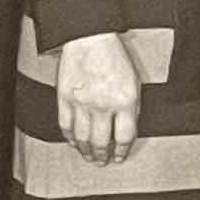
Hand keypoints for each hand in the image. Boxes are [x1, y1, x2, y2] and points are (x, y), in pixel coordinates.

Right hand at [56, 32, 142, 164]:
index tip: (119, 156)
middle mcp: (104, 105)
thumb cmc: (113, 56)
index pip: (125, 137)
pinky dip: (69, 138)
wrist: (90, 38)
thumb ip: (131, 108)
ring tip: (89, 157)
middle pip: (102, 142)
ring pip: (83, 138)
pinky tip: (74, 142)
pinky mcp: (65, 98)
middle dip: (103, 156)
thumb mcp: (134, 82)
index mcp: (125, 101)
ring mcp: (82, 103)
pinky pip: (66, 126)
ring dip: (86, 151)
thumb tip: (126, 130)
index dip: (122, 151)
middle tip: (102, 161)